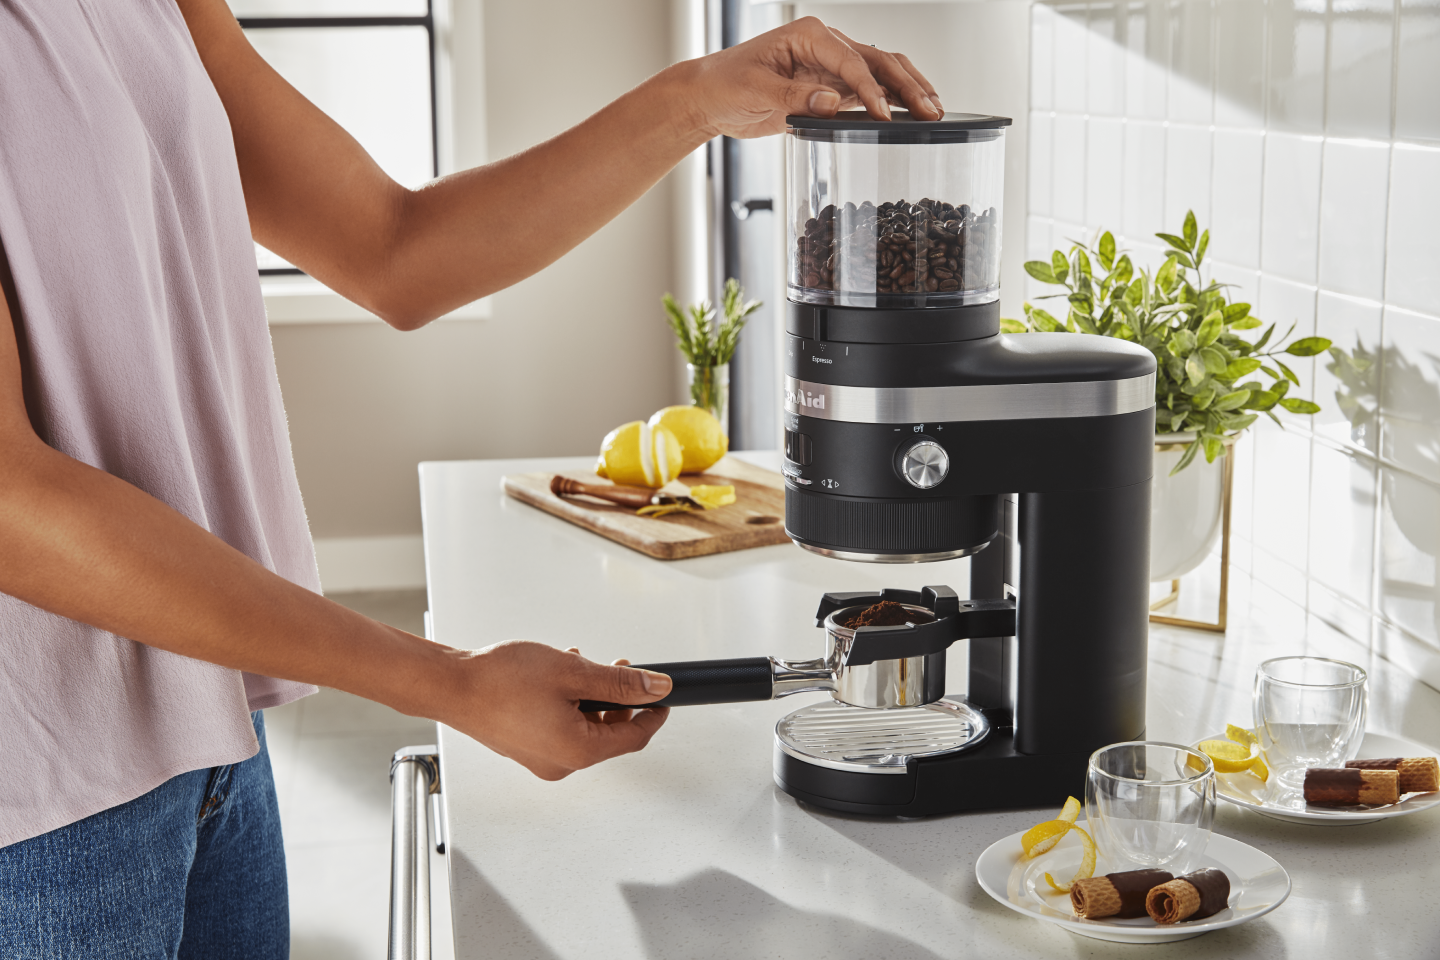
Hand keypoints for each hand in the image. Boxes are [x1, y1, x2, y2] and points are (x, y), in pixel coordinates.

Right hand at [438, 640, 671, 779]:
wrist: (450, 685)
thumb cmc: (500, 681)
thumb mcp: (573, 672)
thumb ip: (619, 682)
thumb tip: (656, 687)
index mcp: (577, 751)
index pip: (634, 739)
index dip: (653, 713)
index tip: (663, 694)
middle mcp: (560, 764)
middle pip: (609, 735)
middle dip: (619, 699)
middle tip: (618, 668)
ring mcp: (541, 759)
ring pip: (585, 728)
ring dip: (592, 698)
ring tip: (581, 666)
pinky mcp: (526, 749)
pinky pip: (561, 728)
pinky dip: (569, 704)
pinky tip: (559, 677)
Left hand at [680, 17, 943, 139]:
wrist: (709, 96)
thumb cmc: (725, 83)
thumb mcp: (756, 90)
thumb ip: (794, 96)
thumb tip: (832, 103)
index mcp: (810, 35)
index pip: (852, 62)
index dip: (871, 90)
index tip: (885, 114)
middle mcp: (826, 46)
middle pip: (879, 62)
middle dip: (907, 85)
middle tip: (931, 109)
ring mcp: (831, 68)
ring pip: (882, 73)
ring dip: (908, 91)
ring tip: (934, 110)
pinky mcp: (829, 89)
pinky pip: (868, 92)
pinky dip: (892, 102)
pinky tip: (911, 115)